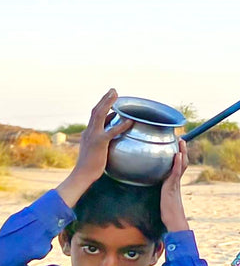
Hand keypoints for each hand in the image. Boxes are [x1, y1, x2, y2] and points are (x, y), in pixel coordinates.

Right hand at [56, 89, 132, 207]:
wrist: (82, 175)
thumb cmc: (91, 166)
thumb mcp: (96, 150)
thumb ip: (102, 141)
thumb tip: (111, 135)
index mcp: (88, 132)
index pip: (95, 115)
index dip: (103, 105)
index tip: (110, 98)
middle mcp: (89, 131)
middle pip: (96, 110)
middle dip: (105, 99)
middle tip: (113, 90)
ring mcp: (93, 135)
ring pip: (100, 114)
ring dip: (108, 103)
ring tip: (117, 95)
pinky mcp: (99, 142)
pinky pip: (111, 131)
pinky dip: (121, 125)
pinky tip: (130, 121)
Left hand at [160, 139, 189, 232]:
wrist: (174, 222)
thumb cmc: (168, 214)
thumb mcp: (163, 200)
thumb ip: (160, 193)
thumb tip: (152, 189)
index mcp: (175, 183)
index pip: (179, 166)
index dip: (180, 156)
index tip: (178, 146)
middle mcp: (177, 181)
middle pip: (183, 162)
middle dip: (182, 150)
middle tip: (181, 139)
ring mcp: (175, 183)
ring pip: (181, 165)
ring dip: (182, 152)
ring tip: (181, 142)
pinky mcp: (172, 187)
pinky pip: (176, 172)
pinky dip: (177, 163)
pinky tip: (177, 155)